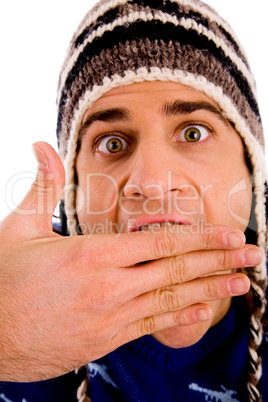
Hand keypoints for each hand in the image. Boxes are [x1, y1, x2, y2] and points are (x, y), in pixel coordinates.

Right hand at [0, 142, 260, 380]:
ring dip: (210, 290)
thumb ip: (44, 186)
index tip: (230, 235)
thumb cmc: (2, 280)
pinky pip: (152, 325)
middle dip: (219, 261)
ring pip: (171, 301)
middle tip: (253, 256)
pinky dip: (180, 317)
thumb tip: (41, 144)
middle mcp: (108, 287)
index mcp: (91, 254)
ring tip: (240, 283)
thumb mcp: (20, 228)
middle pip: (175, 271)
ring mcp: (109, 317)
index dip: (200, 238)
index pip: (160, 242)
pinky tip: (203, 311)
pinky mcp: (105, 340)